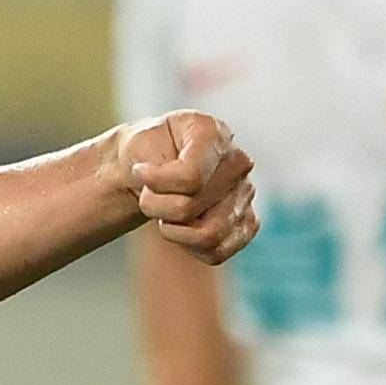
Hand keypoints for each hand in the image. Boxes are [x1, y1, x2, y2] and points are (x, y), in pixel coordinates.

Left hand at [118, 112, 260, 264]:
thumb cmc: (147, 153)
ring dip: (173, 229)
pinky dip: (190, 246)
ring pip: (207, 235)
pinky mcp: (247, 224)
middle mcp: (238, 161)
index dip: (154, 182)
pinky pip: (217, 252)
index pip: (190, 177)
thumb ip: (153, 163)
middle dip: (156, 206)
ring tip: (166, 211)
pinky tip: (181, 226)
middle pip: (189, 207)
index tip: (140, 171)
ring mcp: (246, 193)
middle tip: (149, 193)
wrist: (153, 166)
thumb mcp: (138, 144)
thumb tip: (172, 190)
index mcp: (213, 132)